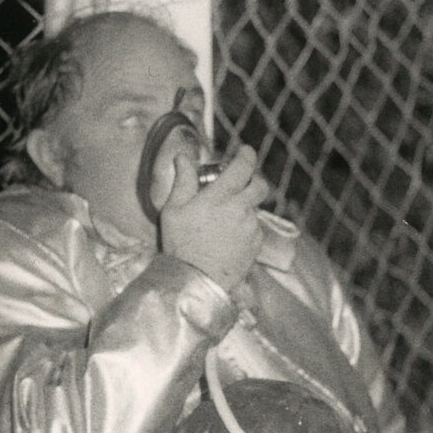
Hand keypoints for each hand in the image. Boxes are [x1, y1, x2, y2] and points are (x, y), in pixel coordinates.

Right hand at [159, 145, 268, 298]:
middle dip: (253, 179)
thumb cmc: (180, 244)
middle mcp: (241, 208)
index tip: (245, 151)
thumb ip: (182, 180)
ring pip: (255, 208)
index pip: (243, 166)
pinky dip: (245, 227)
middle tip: (241, 182)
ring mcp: (251, 227)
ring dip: (245, 207)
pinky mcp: (256, 245)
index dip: (246, 155)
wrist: (195, 281)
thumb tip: (183, 156)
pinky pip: (255, 228)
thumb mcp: (173, 210)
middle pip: (260, 185)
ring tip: (225, 219)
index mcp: (221, 196)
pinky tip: (229, 237)